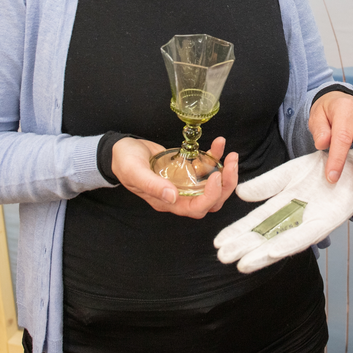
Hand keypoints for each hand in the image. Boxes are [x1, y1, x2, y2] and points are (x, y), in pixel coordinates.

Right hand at [111, 136, 238, 217]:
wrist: (120, 150)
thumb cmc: (124, 162)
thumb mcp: (134, 171)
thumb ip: (151, 185)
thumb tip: (172, 197)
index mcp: (167, 202)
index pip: (196, 208)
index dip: (210, 196)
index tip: (216, 176)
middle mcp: (180, 195)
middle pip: (211, 201)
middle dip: (226, 185)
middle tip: (232, 162)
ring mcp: (185, 183)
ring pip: (213, 186)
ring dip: (226, 172)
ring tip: (231, 154)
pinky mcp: (187, 169)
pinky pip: (207, 167)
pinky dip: (216, 156)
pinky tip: (218, 143)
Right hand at [214, 147, 352, 272]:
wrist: (351, 167)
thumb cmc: (321, 171)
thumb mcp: (288, 174)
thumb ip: (266, 184)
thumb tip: (239, 193)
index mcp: (282, 206)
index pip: (255, 222)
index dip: (237, 232)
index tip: (218, 242)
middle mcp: (293, 219)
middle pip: (264, 236)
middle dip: (245, 248)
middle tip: (223, 258)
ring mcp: (308, 223)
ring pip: (281, 242)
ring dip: (262, 254)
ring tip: (242, 264)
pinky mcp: (326, 223)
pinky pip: (305, 236)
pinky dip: (289, 244)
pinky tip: (274, 251)